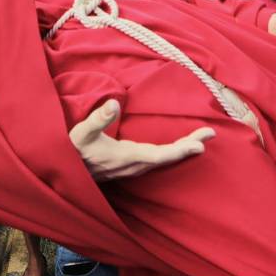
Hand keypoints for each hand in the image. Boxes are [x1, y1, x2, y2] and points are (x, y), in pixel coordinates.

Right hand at [70, 99, 211, 181]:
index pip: (160, 155)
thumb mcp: (81, 133)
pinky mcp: (131, 165)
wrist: (64, 171)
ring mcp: (133, 167)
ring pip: (164, 159)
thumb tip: (114, 103)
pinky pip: (158, 159)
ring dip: (183, 149)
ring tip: (201, 138)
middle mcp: (134, 165)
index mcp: (127, 156)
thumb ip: (98, 119)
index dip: (181, 150)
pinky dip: (173, 152)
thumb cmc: (72, 150)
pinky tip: (180, 147)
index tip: (200, 145)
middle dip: (189, 146)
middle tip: (211, 134)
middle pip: (168, 158)